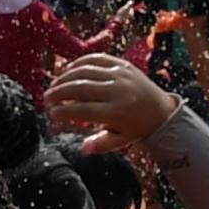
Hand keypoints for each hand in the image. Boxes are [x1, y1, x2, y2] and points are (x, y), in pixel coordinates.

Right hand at [44, 55, 179, 148]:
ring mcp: (120, 75)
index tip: (52, 113)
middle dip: (59, 92)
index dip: (63, 111)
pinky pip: (97, 59)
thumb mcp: (120, 141)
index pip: (82, 110)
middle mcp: (117, 91)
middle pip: (80, 88)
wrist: (161, 110)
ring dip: (65, 77)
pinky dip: (79, 62)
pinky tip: (68, 70)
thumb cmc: (136, 128)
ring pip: (85, 71)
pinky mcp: (123, 64)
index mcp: (116, 113)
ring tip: (53, 86)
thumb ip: (100, 145)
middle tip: (46, 98)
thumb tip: (82, 149)